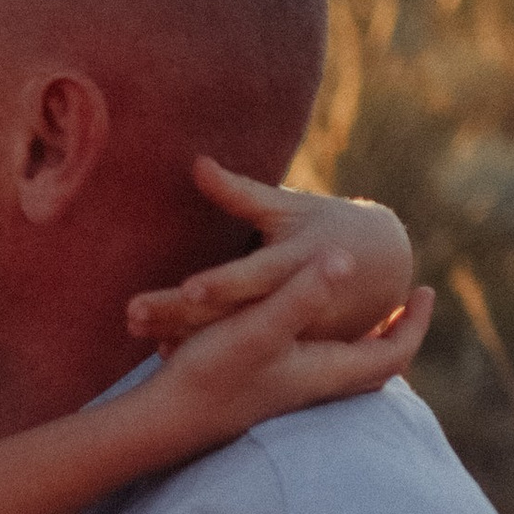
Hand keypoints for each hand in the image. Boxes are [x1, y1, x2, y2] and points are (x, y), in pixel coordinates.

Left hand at [127, 159, 415, 345]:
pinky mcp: (289, 345)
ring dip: (185, 338)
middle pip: (231, 313)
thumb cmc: (325, 225)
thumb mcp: (287, 207)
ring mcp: (293, 330)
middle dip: (181, 315)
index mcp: (296, 263)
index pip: (254, 277)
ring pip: (232, 338)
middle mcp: (295, 303)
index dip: (223, 284)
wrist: (380, 266)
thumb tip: (196, 164)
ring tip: (139, 330)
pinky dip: (204, 350)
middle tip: (134, 313)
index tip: (189, 288)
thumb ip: (240, 193)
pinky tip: (161, 350)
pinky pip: (240, 349)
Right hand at [142, 258, 435, 454]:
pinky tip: (308, 326)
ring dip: (364, 339)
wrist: (167, 421)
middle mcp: (314, 385)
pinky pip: (318, 366)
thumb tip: (345, 260)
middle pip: (377, 367)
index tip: (425, 289)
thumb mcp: (259, 327)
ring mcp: (290, 390)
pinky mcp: (266, 388)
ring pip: (347, 368)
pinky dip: (330, 343)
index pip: (393, 353)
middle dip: (397, 334)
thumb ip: (301, 295)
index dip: (415, 323)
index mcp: (325, 371)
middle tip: (407, 304)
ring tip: (369, 311)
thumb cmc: (212, 375)